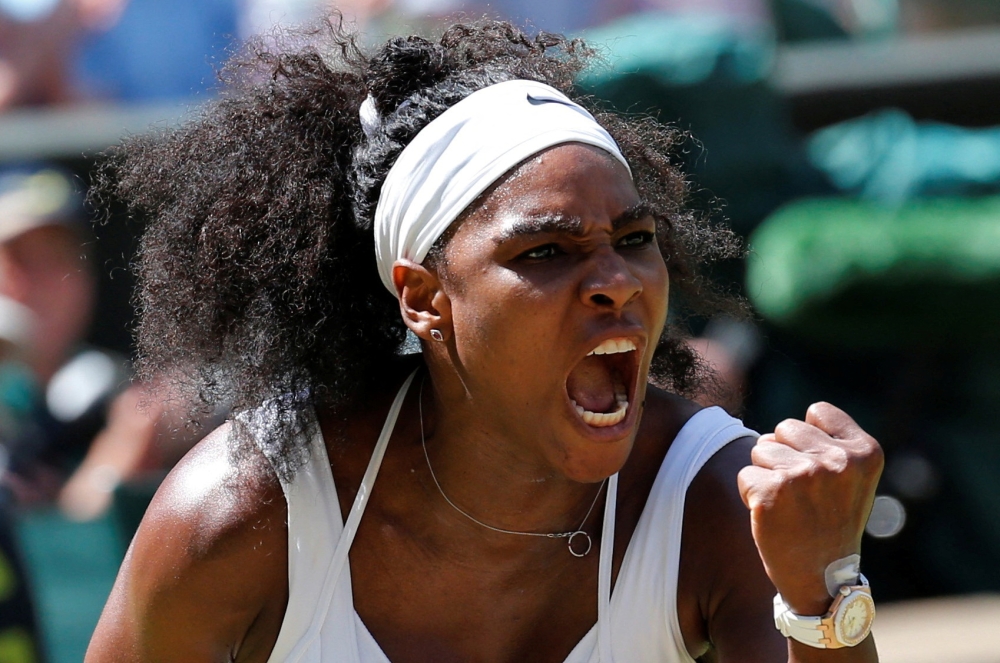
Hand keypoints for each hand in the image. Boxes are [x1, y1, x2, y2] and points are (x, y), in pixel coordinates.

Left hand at [737, 402, 882, 615]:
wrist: (823, 579)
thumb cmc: (832, 522)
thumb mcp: (852, 478)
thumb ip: (830, 444)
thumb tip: (782, 428)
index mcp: (865, 452)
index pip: (817, 411)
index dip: (809, 439)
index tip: (821, 472)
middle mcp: (836, 461)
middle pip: (783, 428)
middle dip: (784, 454)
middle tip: (801, 494)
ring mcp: (803, 476)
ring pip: (760, 448)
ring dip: (766, 473)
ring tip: (788, 504)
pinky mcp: (770, 493)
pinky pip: (745, 474)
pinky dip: (750, 494)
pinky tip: (772, 516)